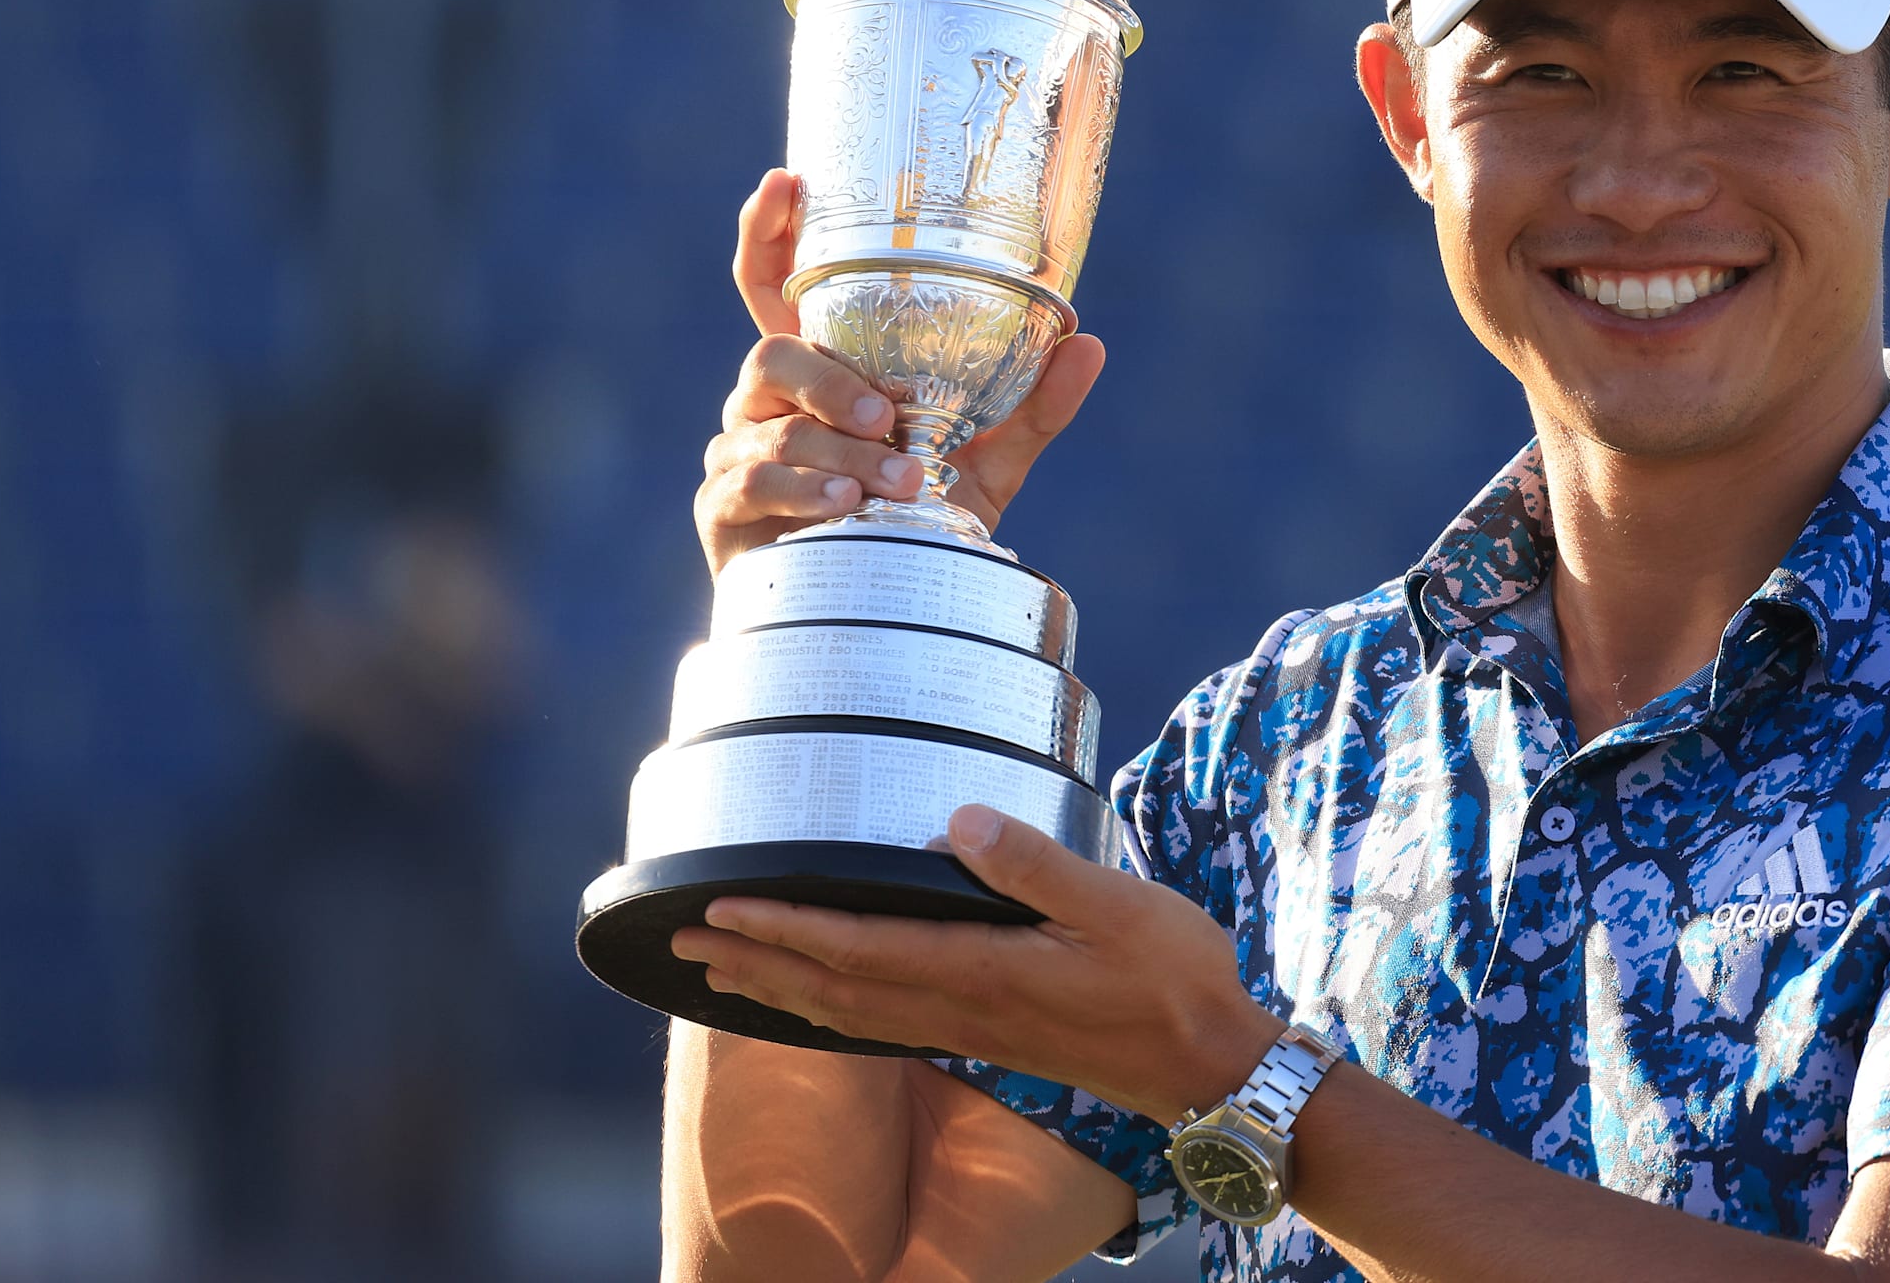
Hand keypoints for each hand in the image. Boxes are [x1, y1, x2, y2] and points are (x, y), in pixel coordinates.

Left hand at [670, 804, 1284, 1127]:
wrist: (1209, 1067)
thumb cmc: (1173, 979)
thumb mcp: (1119, 905)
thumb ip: (1034, 864)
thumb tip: (956, 822)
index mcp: (984, 970)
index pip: (860, 948)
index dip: (784, 927)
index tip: (718, 907)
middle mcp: (961, 1008)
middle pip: (832, 990)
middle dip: (752, 962)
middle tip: (679, 940)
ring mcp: (970, 1031)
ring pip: (847, 1015)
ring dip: (776, 989)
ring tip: (718, 971)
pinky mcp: (986, 1038)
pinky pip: (881, 1027)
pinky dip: (826, 1011)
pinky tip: (811, 1002)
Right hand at [696, 170, 1106, 574]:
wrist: (878, 615)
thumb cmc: (914, 524)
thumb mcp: (985, 462)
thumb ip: (1030, 407)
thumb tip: (1089, 342)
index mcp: (819, 372)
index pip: (773, 286)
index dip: (769, 232)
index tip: (784, 181)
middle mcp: (768, 401)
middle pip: (773, 355)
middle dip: (831, 382)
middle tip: (886, 416)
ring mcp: (738, 452)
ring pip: (774, 430)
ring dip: (841, 455)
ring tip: (896, 483)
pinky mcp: (723, 509)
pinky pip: (753, 486)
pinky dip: (805, 494)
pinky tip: (845, 508)